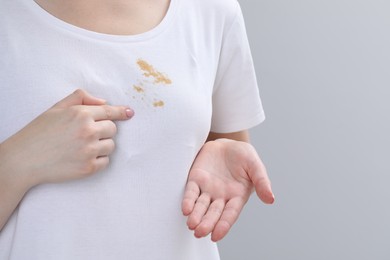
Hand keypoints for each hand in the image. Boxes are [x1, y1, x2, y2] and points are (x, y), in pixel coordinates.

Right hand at [0, 89, 133, 187]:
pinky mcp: (89, 168)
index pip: (110, 111)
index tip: (129, 113)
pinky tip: (83, 157)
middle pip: (113, 129)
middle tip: (88, 134)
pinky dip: (99, 160)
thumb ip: (80, 98)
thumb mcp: (57, 108)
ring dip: (102, 145)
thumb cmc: (39, 132)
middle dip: (105, 130)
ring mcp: (89, 150)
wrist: (24, 159)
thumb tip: (103, 102)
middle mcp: (88, 131)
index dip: (122, 112)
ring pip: (112, 146)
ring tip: (83, 146)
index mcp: (81, 114)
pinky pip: (106, 162)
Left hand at [181, 139, 273, 241]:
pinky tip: (185, 209)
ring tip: (191, 224)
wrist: (227, 143)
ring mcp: (207, 189)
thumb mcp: (255, 166)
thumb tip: (271, 199)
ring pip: (200, 206)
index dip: (223, 225)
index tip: (216, 236)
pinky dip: (188, 201)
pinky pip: (191, 192)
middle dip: (206, 223)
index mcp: (237, 196)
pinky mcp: (196, 179)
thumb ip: (262, 182)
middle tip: (199, 232)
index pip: (230, 214)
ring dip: (196, 216)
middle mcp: (221, 197)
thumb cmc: (243, 155)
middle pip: (213, 213)